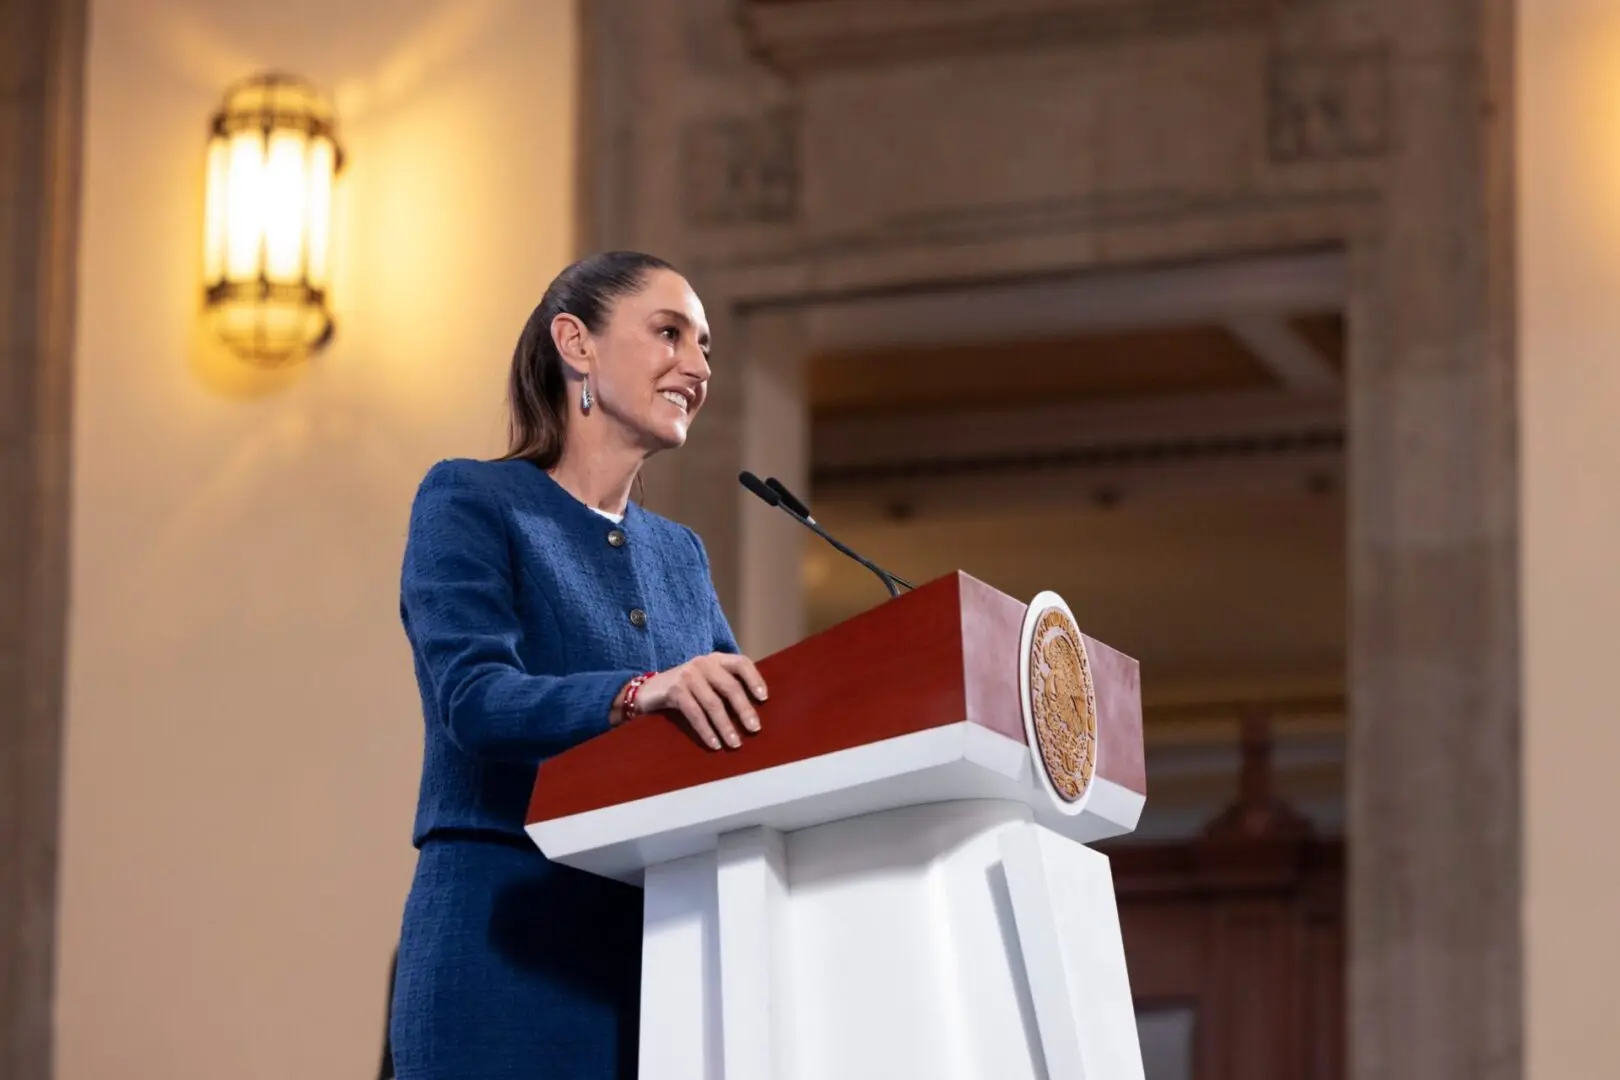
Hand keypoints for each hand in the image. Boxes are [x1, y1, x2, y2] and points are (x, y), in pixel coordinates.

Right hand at [636, 653, 767, 750]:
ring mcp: (687, 675)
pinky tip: (714, 744)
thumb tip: (755, 711)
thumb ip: (726, 686)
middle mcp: (703, 663)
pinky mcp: (674, 690)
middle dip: (744, 710)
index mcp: (716, 659)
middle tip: (755, 729)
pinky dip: (706, 730)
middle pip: (730, 686)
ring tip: (735, 743)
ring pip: (713, 703)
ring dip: (725, 726)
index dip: (755, 679)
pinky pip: (694, 713)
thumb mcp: (707, 681)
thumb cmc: (686, 689)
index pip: (741, 663)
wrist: (649, 691)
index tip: (764, 699)